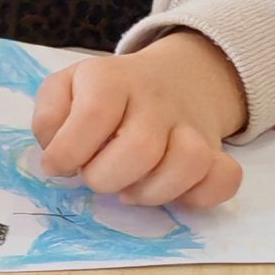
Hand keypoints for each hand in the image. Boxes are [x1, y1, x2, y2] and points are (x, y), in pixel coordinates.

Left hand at [32, 31, 246, 208]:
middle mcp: (155, 99)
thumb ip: (49, 117)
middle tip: (97, 176)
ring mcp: (190, 125)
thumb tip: (55, 154)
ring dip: (151, 192)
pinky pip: (225, 178)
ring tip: (130, 189)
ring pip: (188, 162)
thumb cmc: (104, 94)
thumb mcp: (65, 89)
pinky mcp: (216, 151)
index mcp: (111, 79)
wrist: (171, 78)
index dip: (69, 152)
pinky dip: (199, 196)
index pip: (93, 116)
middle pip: (140, 148)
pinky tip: (173, 193)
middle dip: (106, 178)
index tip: (60, 164)